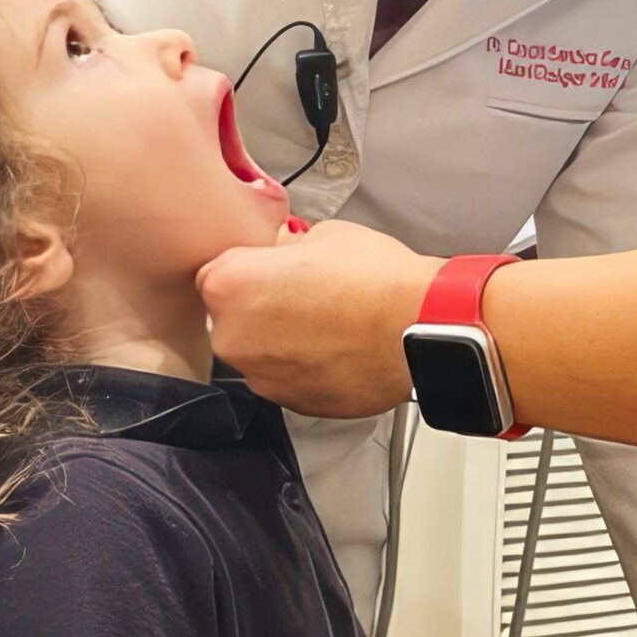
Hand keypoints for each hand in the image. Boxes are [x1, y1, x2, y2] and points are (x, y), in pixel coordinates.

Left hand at [198, 220, 439, 419]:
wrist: (421, 330)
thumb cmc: (379, 282)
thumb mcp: (324, 234)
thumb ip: (285, 248)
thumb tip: (281, 252)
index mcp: (231, 285)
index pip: (215, 271)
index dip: (248, 266)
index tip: (269, 266)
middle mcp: (234, 336)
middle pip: (231, 315)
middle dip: (260, 304)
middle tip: (305, 291)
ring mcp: (261, 375)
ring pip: (258, 350)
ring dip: (281, 338)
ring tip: (328, 321)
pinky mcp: (290, 402)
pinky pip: (285, 377)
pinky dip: (303, 365)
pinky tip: (336, 346)